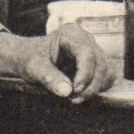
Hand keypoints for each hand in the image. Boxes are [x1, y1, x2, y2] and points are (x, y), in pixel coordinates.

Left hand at [0, 27, 116, 103]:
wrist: (28, 59)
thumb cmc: (30, 58)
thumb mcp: (34, 68)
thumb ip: (49, 78)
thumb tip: (66, 92)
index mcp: (71, 34)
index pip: (87, 53)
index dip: (85, 74)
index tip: (74, 91)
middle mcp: (86, 40)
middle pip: (100, 64)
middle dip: (90, 85)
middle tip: (74, 100)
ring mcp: (93, 51)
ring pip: (105, 72)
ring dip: (93, 89)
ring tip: (74, 99)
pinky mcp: (95, 64)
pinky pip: (104, 78)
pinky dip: (95, 89)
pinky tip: (80, 95)